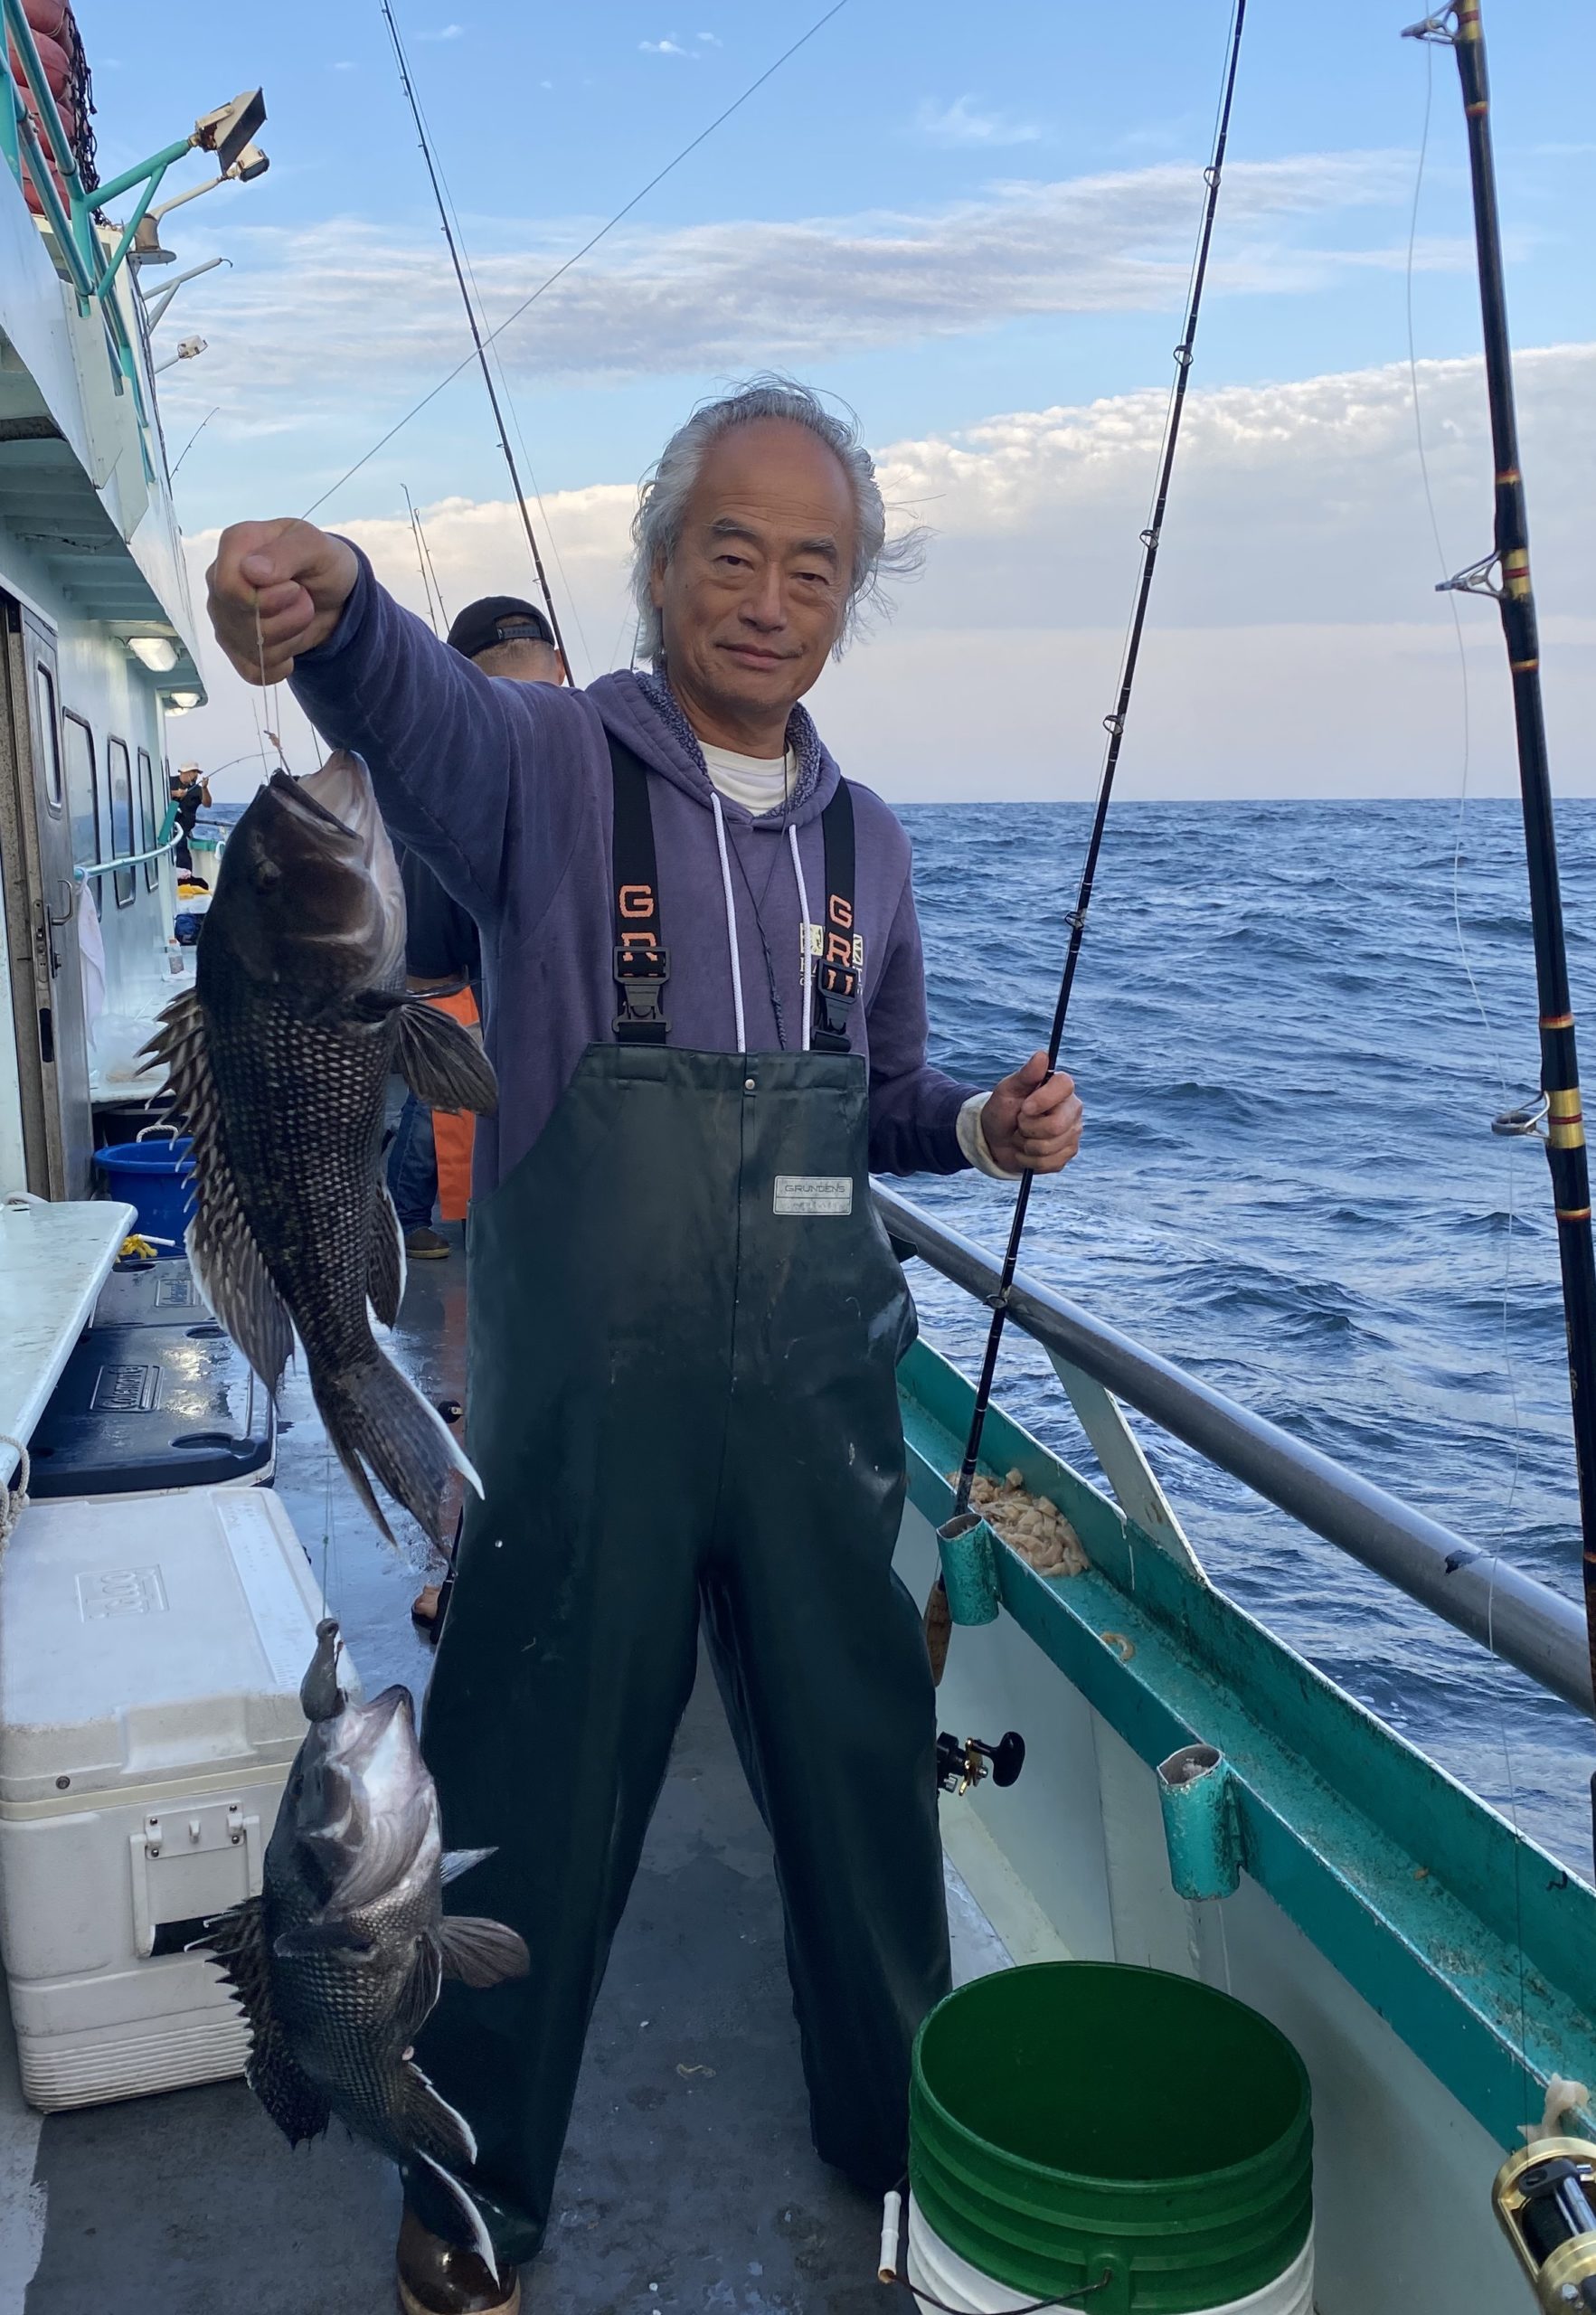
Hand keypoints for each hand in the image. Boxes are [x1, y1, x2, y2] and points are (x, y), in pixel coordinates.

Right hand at [205, 519, 359, 684]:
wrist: (333, 594)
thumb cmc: (322, 562)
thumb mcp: (316, 546)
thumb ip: (286, 553)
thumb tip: (250, 571)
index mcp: (235, 547)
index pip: (228, 587)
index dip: (267, 599)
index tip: (295, 588)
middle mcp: (219, 582)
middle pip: (242, 622)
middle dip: (289, 618)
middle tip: (305, 599)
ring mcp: (224, 618)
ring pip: (253, 650)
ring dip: (292, 637)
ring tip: (301, 613)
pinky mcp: (236, 649)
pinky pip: (255, 672)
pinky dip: (283, 663)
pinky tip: (291, 641)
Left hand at [981, 1051, 1082, 1174]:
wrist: (996, 1138)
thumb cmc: (1003, 1109)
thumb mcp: (1007, 1090)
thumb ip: (1026, 1074)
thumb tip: (1043, 1055)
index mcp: (1061, 1087)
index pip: (1065, 1085)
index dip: (1043, 1099)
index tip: (1024, 1107)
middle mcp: (1073, 1109)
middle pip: (1056, 1125)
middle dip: (1028, 1128)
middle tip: (1019, 1122)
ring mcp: (1073, 1133)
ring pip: (1049, 1147)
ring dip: (1025, 1144)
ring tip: (1021, 1136)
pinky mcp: (1067, 1154)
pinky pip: (1048, 1163)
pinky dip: (1028, 1160)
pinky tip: (1026, 1151)